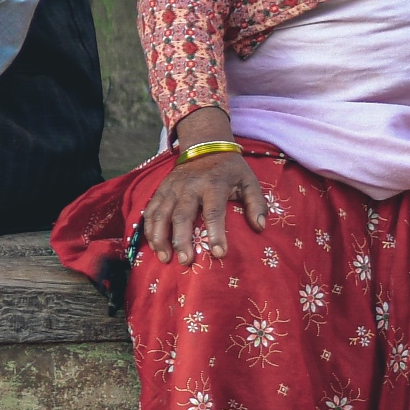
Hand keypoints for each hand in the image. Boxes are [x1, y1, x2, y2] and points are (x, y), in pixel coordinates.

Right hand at [140, 150, 267, 262]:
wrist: (204, 147)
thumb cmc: (230, 170)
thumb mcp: (249, 181)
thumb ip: (257, 204)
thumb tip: (259, 227)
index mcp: (213, 185)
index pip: (214, 212)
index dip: (216, 234)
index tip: (219, 254)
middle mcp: (189, 187)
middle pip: (182, 216)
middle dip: (181, 240)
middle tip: (185, 261)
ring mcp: (171, 188)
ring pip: (161, 214)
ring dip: (160, 237)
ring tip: (165, 258)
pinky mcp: (160, 189)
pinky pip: (151, 210)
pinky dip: (149, 228)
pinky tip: (153, 244)